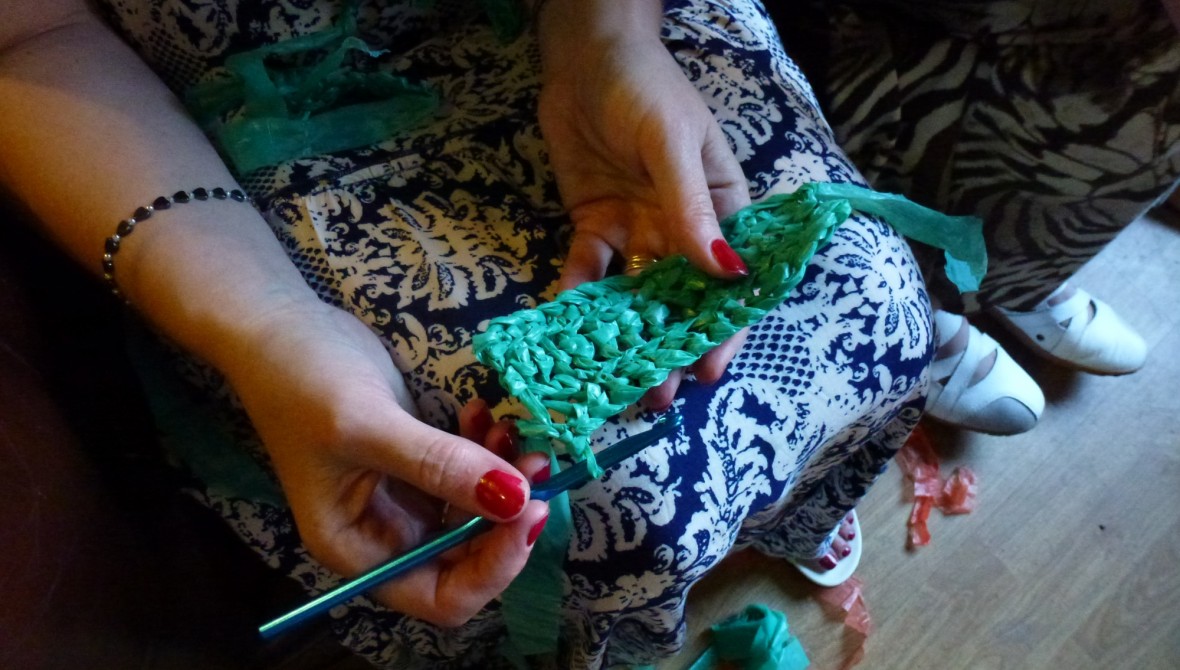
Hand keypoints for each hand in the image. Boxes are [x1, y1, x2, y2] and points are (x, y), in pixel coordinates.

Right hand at [222, 302, 549, 626]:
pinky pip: (470, 474)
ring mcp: (404, 498)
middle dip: (508, 517)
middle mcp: (385, 535)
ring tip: (510, 428)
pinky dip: (486, 450)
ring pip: (478, 513)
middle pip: (469, 558)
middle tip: (538, 463)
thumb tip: (517, 499)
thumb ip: (440, 466)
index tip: (531, 511)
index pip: (443, 596)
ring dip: (504, 478)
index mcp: (360, 550)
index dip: (494, 568)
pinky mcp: (420, 463)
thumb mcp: (370, 426)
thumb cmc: (303, 382)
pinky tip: (482, 412)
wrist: (277, 325)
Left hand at [537, 5, 750, 405]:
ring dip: (627, 341)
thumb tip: (725, 272)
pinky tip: (565, 336)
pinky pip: (586, 272)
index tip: (708, 370)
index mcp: (722, 211)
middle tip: (657, 395)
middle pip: (680, 300)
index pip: (729, 281)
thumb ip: (692, 208)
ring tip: (619, 385)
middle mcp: (682, 231)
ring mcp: (637, 233)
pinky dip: (576, 301)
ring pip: (635, 298)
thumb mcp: (674, 144)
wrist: (584, 59)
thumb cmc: (646, 90)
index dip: (722, 328)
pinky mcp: (594, 229)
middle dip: (670, 348)